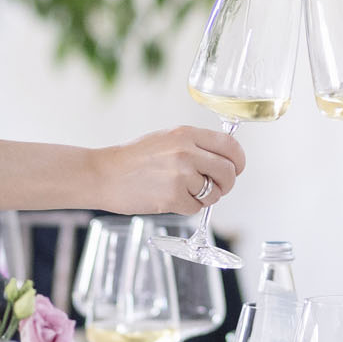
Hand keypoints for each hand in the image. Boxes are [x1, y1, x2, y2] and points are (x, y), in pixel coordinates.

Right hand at [97, 125, 245, 214]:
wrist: (103, 175)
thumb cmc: (133, 159)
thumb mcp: (165, 139)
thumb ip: (194, 145)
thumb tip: (223, 158)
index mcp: (186, 134)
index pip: (230, 145)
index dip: (238, 160)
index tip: (236, 168)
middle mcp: (186, 152)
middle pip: (228, 172)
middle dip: (226, 184)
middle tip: (215, 187)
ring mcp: (180, 175)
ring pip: (214, 193)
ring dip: (205, 197)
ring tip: (184, 192)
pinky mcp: (172, 198)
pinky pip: (196, 208)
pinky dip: (187, 207)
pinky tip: (170, 199)